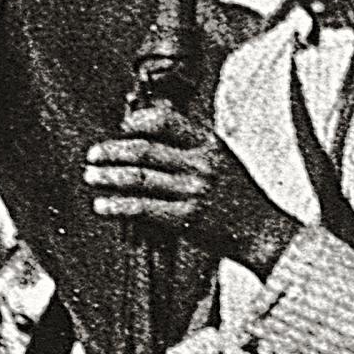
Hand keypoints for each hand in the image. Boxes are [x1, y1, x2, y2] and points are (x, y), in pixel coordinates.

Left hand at [79, 104, 289, 271]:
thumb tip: (147, 128)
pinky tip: (102, 205)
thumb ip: (189, 144)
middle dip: (111, 152)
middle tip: (92, 156)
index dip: (135, 122)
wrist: (263, 232)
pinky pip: (142, 208)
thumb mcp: (221, 159)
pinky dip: (117, 206)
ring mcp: (195, 191)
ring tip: (91, 177)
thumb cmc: (237, 195)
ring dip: (107, 177)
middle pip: (143, 150)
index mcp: (209, 144)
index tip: (120, 129)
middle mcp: (201, 164)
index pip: (164, 121)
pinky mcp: (187, 218)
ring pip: (137, 178)